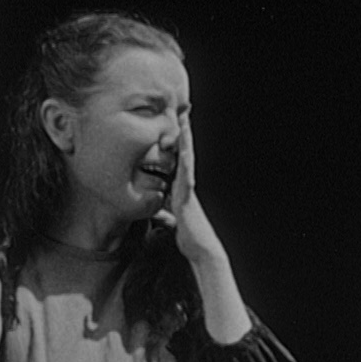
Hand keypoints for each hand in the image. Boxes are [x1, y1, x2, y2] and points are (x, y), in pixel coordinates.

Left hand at [153, 115, 225, 266]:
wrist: (202, 249)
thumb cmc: (190, 239)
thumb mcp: (172, 224)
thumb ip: (165, 217)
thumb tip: (158, 217)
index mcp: (181, 190)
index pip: (178, 162)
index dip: (177, 145)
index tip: (175, 126)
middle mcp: (186, 186)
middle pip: (184, 154)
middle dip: (183, 135)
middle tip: (183, 112)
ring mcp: (188, 189)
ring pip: (186, 159)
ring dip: (186, 139)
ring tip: (184, 119)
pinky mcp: (187, 195)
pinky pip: (185, 172)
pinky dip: (185, 158)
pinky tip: (183, 146)